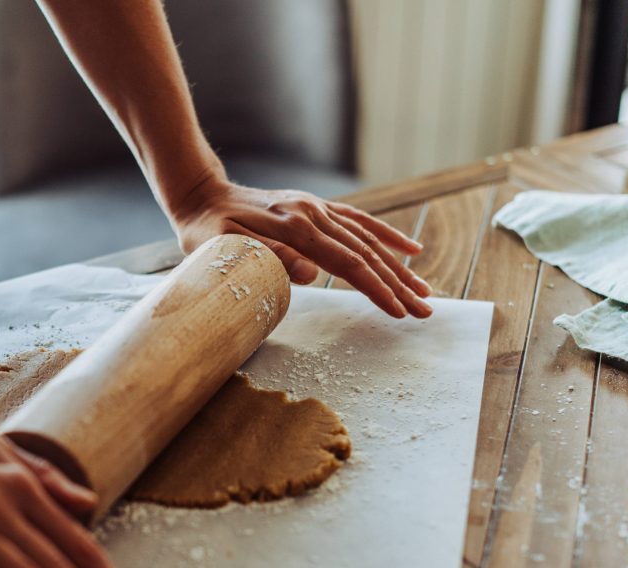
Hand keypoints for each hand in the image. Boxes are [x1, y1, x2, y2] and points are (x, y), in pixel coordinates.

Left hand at [170, 177, 432, 317]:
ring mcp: (317, 208)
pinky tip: (410, 250)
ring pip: (367, 239)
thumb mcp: (227, 250)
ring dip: (399, 266)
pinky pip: (358, 221)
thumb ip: (270, 258)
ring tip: (424, 289)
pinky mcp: (315, 207)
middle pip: (366, 253)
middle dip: (398, 285)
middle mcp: (313, 214)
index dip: (376, 289)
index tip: (399, 312)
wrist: (202, 195)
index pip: (347, 264)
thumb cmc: (209, 231)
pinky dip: (386, 236)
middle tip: (425, 310)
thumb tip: (310, 274)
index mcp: (295, 228)